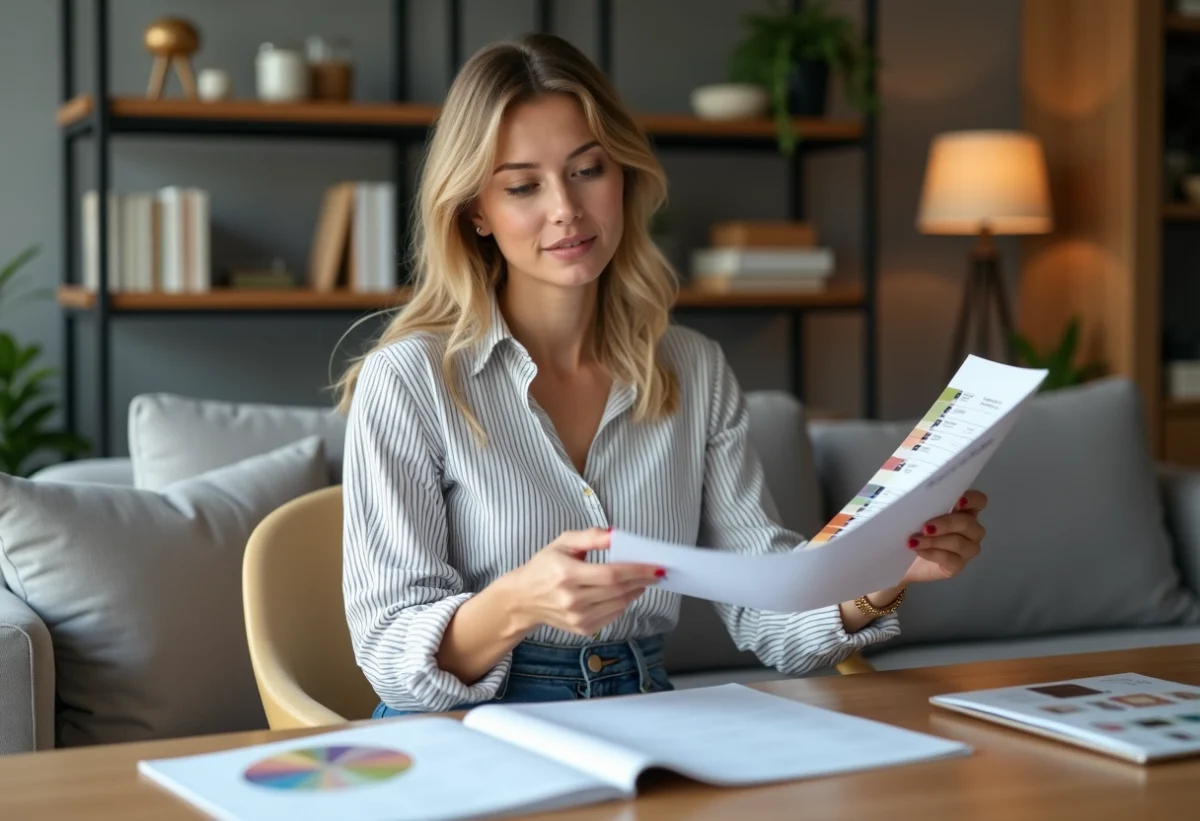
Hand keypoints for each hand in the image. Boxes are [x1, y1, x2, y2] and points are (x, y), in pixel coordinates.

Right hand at [504, 528, 664, 636]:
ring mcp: (577, 618)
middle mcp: (572, 600)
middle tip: (657, 572)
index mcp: (567, 575)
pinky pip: (613, 616)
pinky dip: (624, 603)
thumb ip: (590, 537)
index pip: (611, 574)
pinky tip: (626, 592)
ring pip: (619, 605)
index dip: (637, 571)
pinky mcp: (582, 629)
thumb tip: (617, 535)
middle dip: (642, 580)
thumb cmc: (544, 566)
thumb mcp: (563, 543)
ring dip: (636, 592)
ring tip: (643, 580)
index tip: (657, 566)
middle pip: (618, 590)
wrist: (523, 599)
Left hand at [900, 490, 986, 584]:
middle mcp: (970, 528)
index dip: (971, 500)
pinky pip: (951, 559)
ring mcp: (966, 548)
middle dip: (946, 523)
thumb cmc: (908, 527)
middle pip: (968, 523)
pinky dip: (933, 554)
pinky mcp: (957, 565)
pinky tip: (919, 551)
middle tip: (925, 526)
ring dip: (935, 540)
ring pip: (959, 542)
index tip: (956, 501)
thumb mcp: (911, 510)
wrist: (898, 556)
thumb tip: (906, 487)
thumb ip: (917, 499)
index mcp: (963, 509)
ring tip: (914, 541)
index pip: (979, 501)